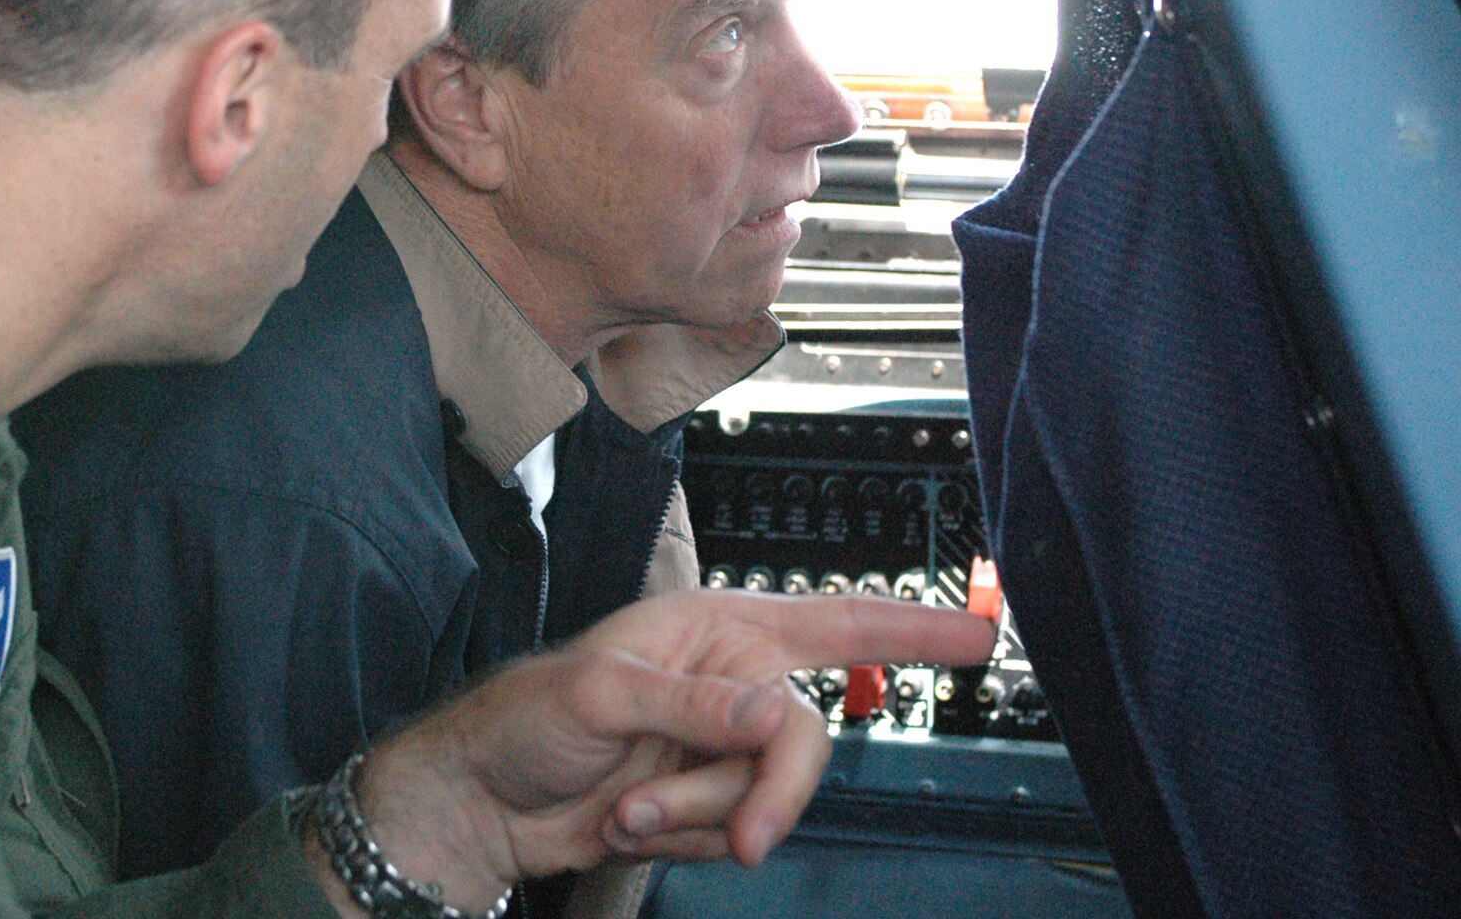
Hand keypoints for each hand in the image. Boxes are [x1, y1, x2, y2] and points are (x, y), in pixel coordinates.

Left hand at [318, 589, 994, 913]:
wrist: (483, 801)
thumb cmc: (525, 717)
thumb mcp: (603, 693)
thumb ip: (696, 705)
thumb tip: (775, 715)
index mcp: (715, 627)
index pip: (831, 621)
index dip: (908, 628)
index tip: (977, 633)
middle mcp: (728, 684)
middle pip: (802, 741)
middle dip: (762, 793)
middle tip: (738, 836)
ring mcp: (716, 749)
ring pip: (766, 798)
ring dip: (695, 817)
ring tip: (627, 802)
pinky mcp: (703, 803)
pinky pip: (732, 834)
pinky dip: (682, 839)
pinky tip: (629, 820)